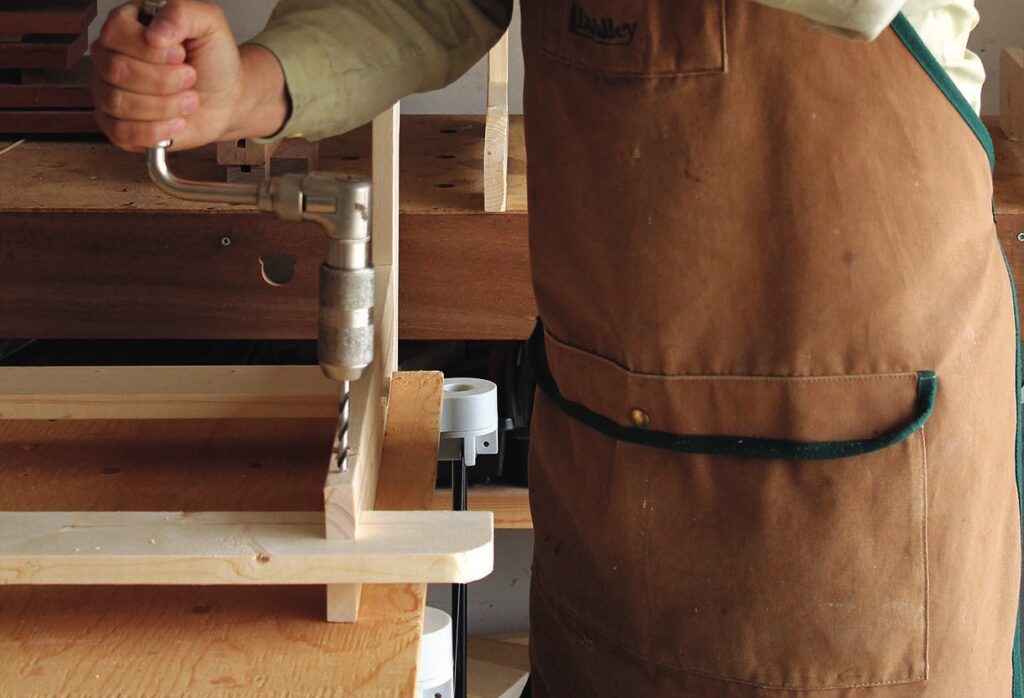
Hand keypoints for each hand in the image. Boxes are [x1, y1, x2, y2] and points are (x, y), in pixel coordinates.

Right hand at [91, 0, 287, 151]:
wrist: (227, 99)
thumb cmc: (214, 61)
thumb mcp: (210, 24)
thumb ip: (183, 12)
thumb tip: (156, 32)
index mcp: (126, 25)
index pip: (115, 33)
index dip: (151, 50)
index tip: (180, 54)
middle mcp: (110, 55)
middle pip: (116, 70)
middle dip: (164, 81)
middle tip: (189, 78)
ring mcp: (109, 90)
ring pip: (118, 102)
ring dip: (165, 106)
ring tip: (188, 100)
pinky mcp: (116, 124)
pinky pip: (121, 132)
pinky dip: (156, 131)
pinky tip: (176, 123)